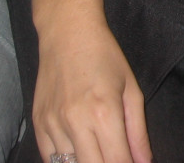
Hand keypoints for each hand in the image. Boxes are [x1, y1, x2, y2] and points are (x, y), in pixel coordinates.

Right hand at [33, 18, 152, 162]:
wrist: (67, 34)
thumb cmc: (105, 57)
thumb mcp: (131, 89)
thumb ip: (138, 130)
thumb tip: (145, 162)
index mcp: (104, 113)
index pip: (117, 162)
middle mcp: (76, 122)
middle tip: (117, 158)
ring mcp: (53, 125)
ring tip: (100, 153)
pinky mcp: (38, 124)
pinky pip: (50, 158)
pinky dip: (66, 162)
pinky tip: (80, 153)